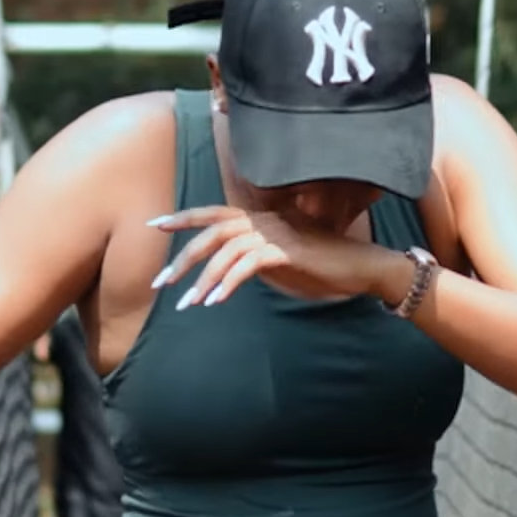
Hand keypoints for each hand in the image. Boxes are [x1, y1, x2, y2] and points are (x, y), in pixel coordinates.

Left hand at [150, 206, 400, 309]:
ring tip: (188, 304)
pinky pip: (247, 265)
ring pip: (226, 251)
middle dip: (183, 257)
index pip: (215, 213)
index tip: (155, 224)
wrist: (362, 266)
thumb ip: (256, 257)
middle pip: (212, 232)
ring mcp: (275, 233)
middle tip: (161, 283)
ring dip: (203, 278)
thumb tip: (230, 271)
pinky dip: (227, 283)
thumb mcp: (283, 258)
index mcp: (261, 218)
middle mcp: (264, 220)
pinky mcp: (286, 251)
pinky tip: (215, 302)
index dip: (184, 217)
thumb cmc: (324, 264)